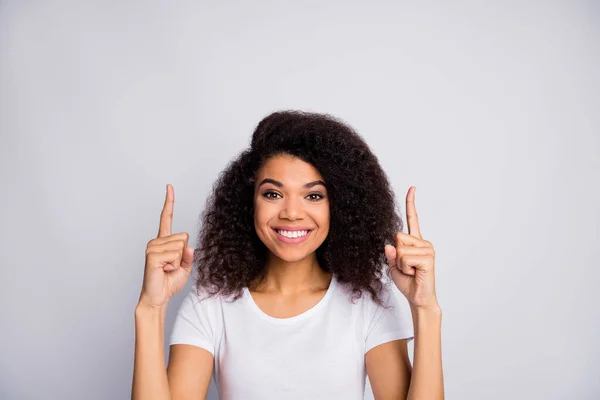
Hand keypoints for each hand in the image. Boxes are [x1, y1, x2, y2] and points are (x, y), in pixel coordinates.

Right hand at [138, 184, 194, 308]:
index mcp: (164, 240)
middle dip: (183, 255)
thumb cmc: (169, 282)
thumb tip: (189, 247)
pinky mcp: (152, 255)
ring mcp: (152, 247)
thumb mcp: (185, 267)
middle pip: (184, 237)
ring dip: (178, 262)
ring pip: (180, 247)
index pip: (167, 217)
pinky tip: (163, 270)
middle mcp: (156, 241)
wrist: (158, 297)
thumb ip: (189, 255)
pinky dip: (174, 266)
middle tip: (171, 266)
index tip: (169, 187)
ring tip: (166, 269)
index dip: (169, 202)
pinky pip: (174, 255)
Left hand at [385, 186, 438, 309]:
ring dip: (401, 263)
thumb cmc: (407, 281)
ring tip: (412, 271)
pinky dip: (405, 268)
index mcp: (415, 241)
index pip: (412, 219)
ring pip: (400, 248)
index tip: (412, 188)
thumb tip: (390, 245)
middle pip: (397, 236)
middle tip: (407, 267)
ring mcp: (427, 249)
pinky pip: (405, 258)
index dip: (411, 203)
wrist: (418, 298)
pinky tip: (415, 273)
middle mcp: (423, 242)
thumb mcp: (393, 265)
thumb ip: (391, 253)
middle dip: (396, 254)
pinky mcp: (428, 258)